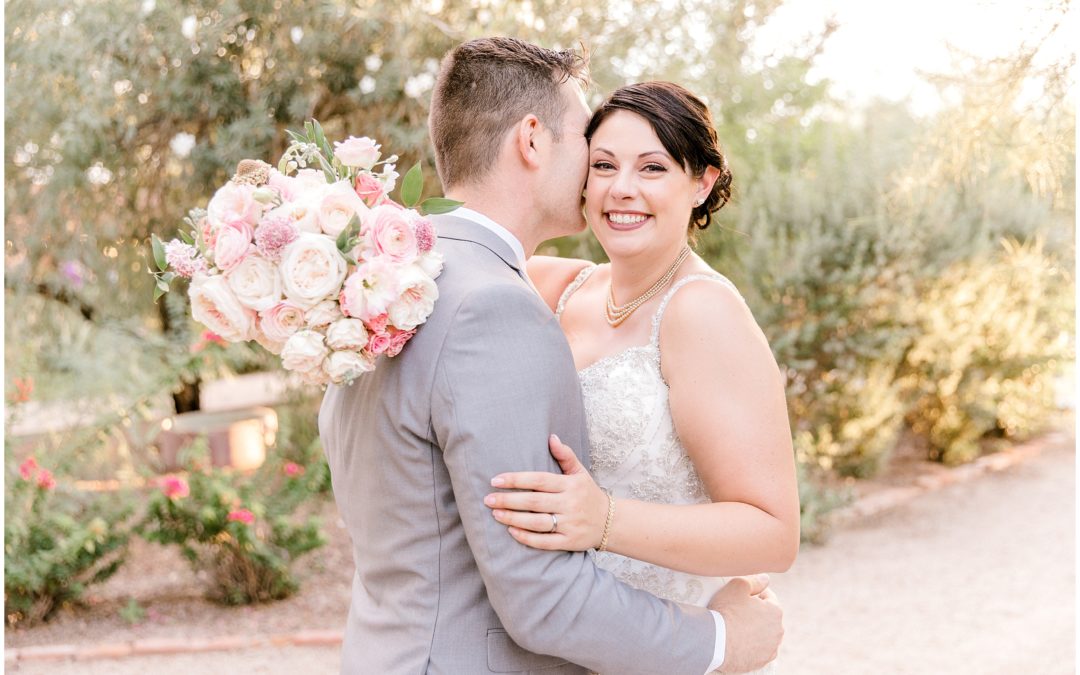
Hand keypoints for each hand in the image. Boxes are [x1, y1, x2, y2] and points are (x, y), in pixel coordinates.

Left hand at [484, 435, 608, 550]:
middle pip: (534, 502)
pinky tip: (512, 531)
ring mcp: (570, 524)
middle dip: (508, 500)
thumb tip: (551, 437)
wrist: (610, 522)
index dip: (516, 480)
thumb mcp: (580, 472)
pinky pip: (545, 542)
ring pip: (537, 522)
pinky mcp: (570, 542)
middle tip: (488, 499)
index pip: (539, 480)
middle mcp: (570, 504)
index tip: (496, 480)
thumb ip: (565, 456)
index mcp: (570, 485)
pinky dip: (527, 537)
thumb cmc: (588, 494)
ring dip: (514, 519)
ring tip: (495, 514)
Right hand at [708, 574, 782, 673]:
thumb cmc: (726, 612)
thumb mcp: (737, 586)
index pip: (768, 596)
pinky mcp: (762, 661)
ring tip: (737, 626)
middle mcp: (778, 631)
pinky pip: (759, 649)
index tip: (742, 595)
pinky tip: (739, 640)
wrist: (715, 642)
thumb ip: (755, 580)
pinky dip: (752, 644)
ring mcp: (770, 648)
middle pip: (767, 616)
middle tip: (737, 610)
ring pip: (764, 633)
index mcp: (775, 611)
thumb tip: (766, 578)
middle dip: (756, 612)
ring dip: (755, 629)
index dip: (754, 593)